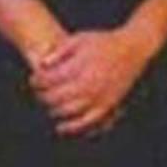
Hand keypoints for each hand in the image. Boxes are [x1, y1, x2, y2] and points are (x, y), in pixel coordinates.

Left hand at [27, 25, 156, 138]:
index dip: (37, 81)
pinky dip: (74, 126)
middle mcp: (89, 85)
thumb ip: (59, 52)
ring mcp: (100, 96)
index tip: (33, 80)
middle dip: (42, 97)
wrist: (133, 48)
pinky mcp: (109, 104)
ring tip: (48, 106)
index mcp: (79, 68)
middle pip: (56, 98)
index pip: (49, 80)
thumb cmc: (104, 42)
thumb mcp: (79, 39)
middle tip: (38, 93)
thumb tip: (41, 64)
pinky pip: (89, 121)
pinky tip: (62, 127)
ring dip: (54, 111)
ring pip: (69, 112)